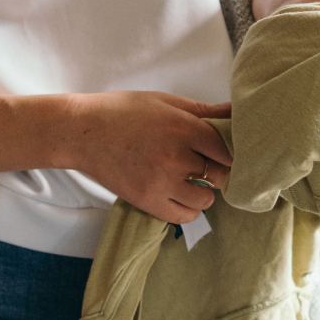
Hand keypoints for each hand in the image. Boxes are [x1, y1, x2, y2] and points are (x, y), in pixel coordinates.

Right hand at [63, 90, 233, 224]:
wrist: (82, 132)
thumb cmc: (123, 111)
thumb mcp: (165, 102)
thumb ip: (205, 111)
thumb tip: (238, 113)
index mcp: (183, 127)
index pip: (227, 150)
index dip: (228, 152)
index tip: (222, 151)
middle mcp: (177, 157)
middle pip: (220, 175)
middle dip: (217, 170)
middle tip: (202, 162)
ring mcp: (162, 182)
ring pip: (205, 199)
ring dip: (202, 191)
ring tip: (187, 178)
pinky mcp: (148, 202)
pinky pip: (184, 216)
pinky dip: (187, 208)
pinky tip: (178, 193)